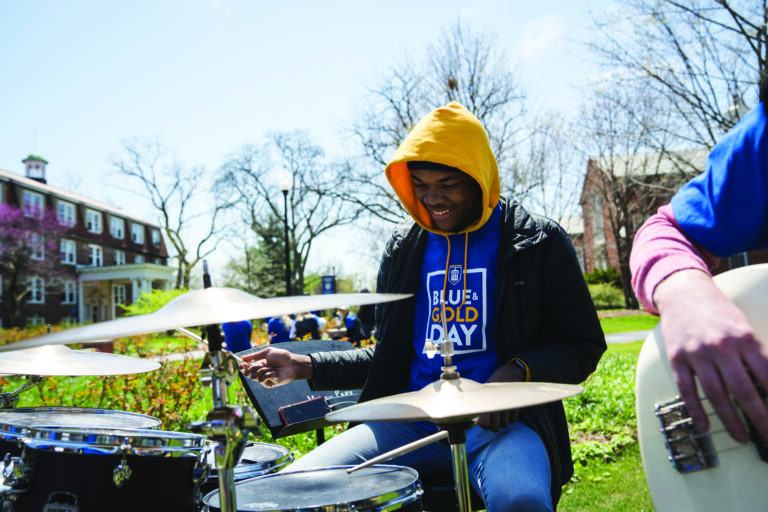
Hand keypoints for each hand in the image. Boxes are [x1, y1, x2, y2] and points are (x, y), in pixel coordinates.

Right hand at [239, 347, 312, 388]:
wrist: (291, 364)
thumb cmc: (281, 356)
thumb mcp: (267, 353)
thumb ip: (254, 356)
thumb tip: (242, 358)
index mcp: (258, 364)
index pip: (246, 368)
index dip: (242, 367)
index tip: (243, 364)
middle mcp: (260, 371)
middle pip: (247, 374)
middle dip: (252, 368)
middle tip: (260, 365)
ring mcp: (264, 378)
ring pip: (253, 377)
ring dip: (262, 371)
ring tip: (271, 368)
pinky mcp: (268, 384)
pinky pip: (261, 380)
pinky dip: (267, 375)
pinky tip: (274, 373)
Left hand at [477, 362, 526, 430]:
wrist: (509, 373)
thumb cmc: (494, 384)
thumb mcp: (484, 390)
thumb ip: (481, 404)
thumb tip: (477, 420)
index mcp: (486, 402)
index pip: (484, 424)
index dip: (485, 425)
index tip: (486, 421)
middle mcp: (495, 406)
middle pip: (495, 428)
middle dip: (495, 426)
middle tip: (494, 420)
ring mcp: (506, 407)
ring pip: (504, 425)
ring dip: (503, 422)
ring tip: (501, 414)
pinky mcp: (516, 407)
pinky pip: (513, 420)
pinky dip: (511, 418)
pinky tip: (508, 410)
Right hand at [655, 269, 767, 442]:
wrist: (684, 293)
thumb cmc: (718, 312)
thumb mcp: (743, 327)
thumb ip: (755, 354)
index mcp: (744, 338)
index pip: (766, 374)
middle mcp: (721, 346)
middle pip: (743, 389)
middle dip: (759, 416)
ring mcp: (697, 353)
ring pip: (715, 393)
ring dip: (730, 419)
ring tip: (742, 438)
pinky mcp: (677, 358)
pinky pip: (686, 388)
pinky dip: (695, 409)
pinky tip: (704, 425)